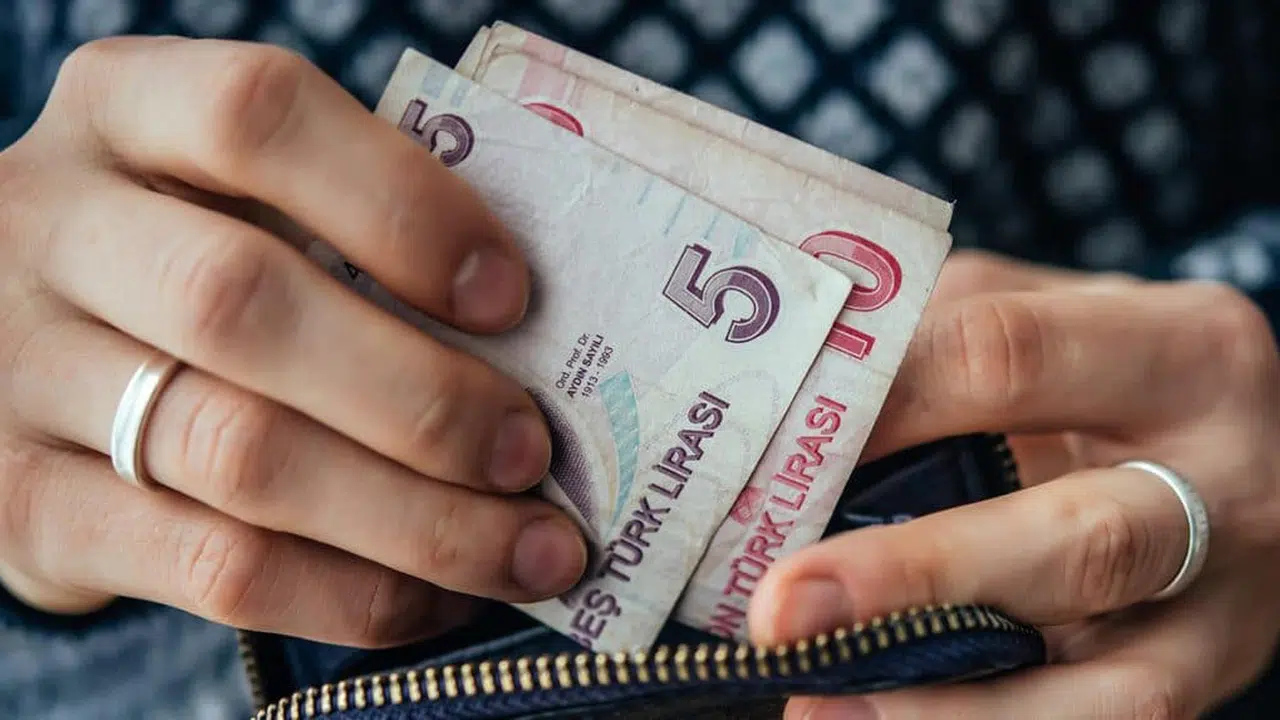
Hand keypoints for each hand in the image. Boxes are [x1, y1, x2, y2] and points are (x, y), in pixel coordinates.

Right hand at [0, 37, 585, 646]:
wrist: (16, 354)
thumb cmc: (195, 260)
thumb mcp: (248, 200)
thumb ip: (357, 233)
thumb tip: (538, 347)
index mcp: (125, 110)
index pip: (258, 116)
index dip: (401, 205)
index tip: (510, 296)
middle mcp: (50, 225)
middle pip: (241, 302)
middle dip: (422, 397)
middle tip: (529, 454)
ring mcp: (19, 372)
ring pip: (240, 456)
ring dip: (417, 520)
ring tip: (528, 550)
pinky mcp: (26, 508)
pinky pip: (215, 570)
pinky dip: (354, 593)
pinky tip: (438, 595)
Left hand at [748, 250, 1279, 718]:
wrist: (1236, 455)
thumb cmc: (1107, 374)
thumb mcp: (1047, 319)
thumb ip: (939, 340)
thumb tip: (790, 403)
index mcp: (1181, 348)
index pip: (1007, 358)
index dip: (880, 407)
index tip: (767, 448)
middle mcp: (1227, 479)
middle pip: (1076, 539)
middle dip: (914, 578)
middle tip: (782, 608)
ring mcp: (1226, 602)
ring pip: (1111, 682)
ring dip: (949, 705)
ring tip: (820, 701)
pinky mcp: (1208, 677)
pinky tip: (879, 719)